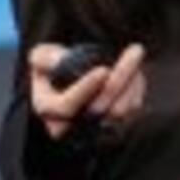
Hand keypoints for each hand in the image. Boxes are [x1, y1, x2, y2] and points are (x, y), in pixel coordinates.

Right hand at [28, 42, 146, 140]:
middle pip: (99, 109)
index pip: (65, 106)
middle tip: (135, 52)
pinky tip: (135, 70)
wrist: (71, 81)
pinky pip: (132, 109)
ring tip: (134, 54)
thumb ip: (45, 57)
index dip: (84, 89)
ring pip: (120, 110)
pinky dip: (137, 87)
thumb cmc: (54, 69)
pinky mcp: (115, 124)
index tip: (103, 70)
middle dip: (119, 79)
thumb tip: (58, 60)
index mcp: (48, 109)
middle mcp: (70, 124)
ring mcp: (93, 127)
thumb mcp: (42, 59)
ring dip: (132, 80)